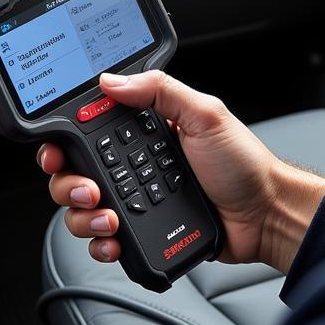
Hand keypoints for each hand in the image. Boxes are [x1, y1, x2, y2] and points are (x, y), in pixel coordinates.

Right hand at [38, 71, 324, 273]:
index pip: (89, 134)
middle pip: (76, 175)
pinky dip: (101, 244)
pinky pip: (107, 241)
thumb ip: (160, 90)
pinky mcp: (145, 233)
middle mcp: (135, 166)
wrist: (266, 215)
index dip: (65, 144)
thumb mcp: (206, 114)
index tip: (59, 153)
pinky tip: (113, 240)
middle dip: (69, 185)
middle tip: (89, 190)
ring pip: (85, 211)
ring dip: (84, 217)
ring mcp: (138, 201)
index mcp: (145, 133)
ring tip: (107, 218)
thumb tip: (112, 80)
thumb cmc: (244, 164)